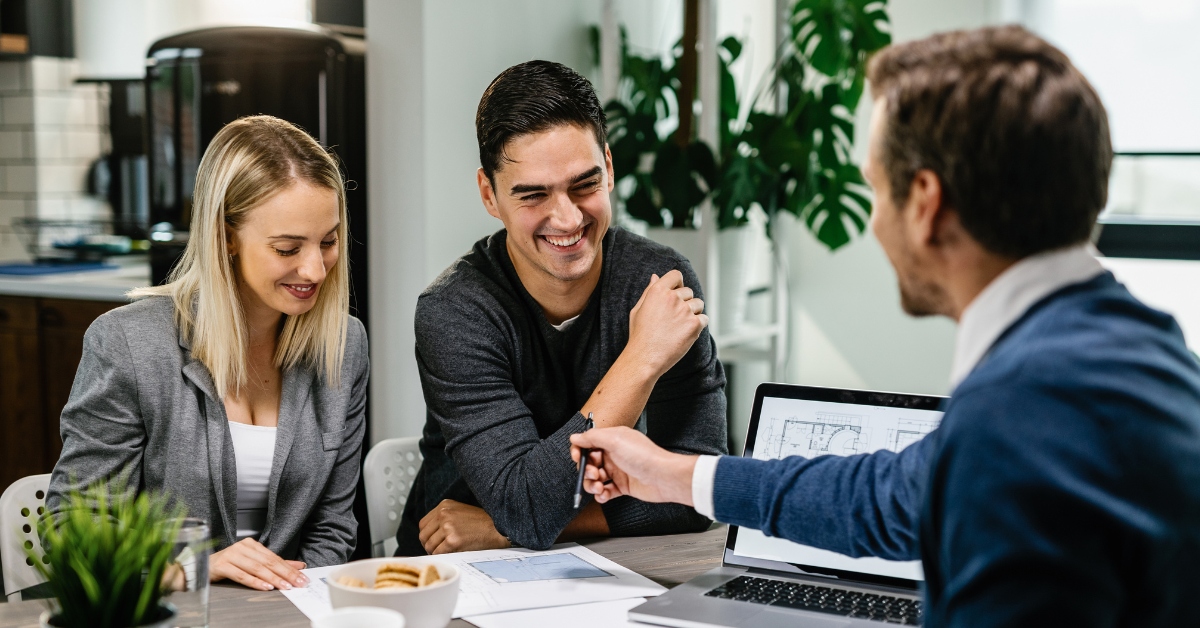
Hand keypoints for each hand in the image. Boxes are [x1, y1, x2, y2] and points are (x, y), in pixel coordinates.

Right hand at [210, 538, 307, 590]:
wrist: (200, 567)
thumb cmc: (228, 565)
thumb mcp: (253, 563)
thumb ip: (275, 564)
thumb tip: (299, 566)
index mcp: (251, 544)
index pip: (274, 557)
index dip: (290, 568)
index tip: (302, 577)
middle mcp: (242, 547)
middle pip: (268, 562)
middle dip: (285, 573)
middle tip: (298, 582)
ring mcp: (231, 555)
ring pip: (257, 568)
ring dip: (273, 578)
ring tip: (285, 586)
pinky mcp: (222, 565)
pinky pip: (241, 575)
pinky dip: (255, 581)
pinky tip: (265, 587)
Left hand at [419, 499, 511, 553]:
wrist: (498, 528)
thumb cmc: (482, 522)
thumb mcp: (460, 512)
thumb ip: (444, 518)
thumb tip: (429, 534)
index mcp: (444, 506)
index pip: (423, 524)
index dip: (428, 535)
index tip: (434, 541)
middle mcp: (444, 514)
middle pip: (424, 535)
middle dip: (429, 545)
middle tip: (439, 549)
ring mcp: (448, 527)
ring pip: (429, 546)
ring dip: (436, 552)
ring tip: (448, 551)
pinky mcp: (453, 540)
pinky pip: (438, 553)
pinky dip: (443, 556)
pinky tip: (452, 553)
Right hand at [570, 427, 696, 504]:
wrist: (664, 477)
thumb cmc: (645, 457)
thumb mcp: (615, 440)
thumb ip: (593, 438)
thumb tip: (575, 437)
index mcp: (612, 440)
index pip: (588, 444)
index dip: (579, 451)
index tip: (577, 458)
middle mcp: (614, 455)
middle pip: (589, 463)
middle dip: (586, 471)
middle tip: (594, 474)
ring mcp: (618, 471)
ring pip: (595, 479)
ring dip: (592, 485)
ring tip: (599, 488)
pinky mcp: (622, 486)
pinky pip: (605, 492)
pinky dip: (601, 495)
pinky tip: (604, 494)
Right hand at [626, 270, 707, 378]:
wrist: (644, 358)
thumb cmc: (639, 335)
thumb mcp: (638, 309)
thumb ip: (649, 291)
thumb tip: (656, 277)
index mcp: (657, 291)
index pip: (676, 275)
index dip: (678, 283)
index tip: (677, 293)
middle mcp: (672, 298)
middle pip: (688, 291)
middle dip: (685, 302)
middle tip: (675, 318)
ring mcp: (684, 310)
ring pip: (698, 304)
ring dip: (693, 312)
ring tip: (681, 326)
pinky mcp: (694, 324)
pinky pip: (704, 319)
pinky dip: (699, 325)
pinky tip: (687, 333)